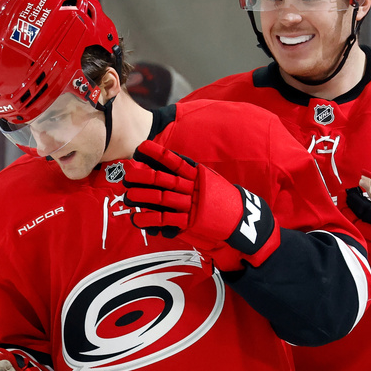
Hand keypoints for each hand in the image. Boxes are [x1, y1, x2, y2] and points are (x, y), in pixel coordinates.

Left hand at [122, 140, 278, 269]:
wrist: (242, 221)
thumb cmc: (224, 201)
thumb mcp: (211, 182)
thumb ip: (194, 176)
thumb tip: (174, 168)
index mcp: (198, 176)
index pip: (176, 162)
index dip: (158, 154)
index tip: (142, 148)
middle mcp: (194, 188)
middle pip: (165, 179)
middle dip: (144, 176)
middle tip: (127, 173)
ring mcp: (192, 205)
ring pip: (162, 198)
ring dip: (143, 197)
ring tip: (128, 195)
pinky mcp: (191, 222)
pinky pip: (166, 220)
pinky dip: (150, 219)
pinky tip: (137, 218)